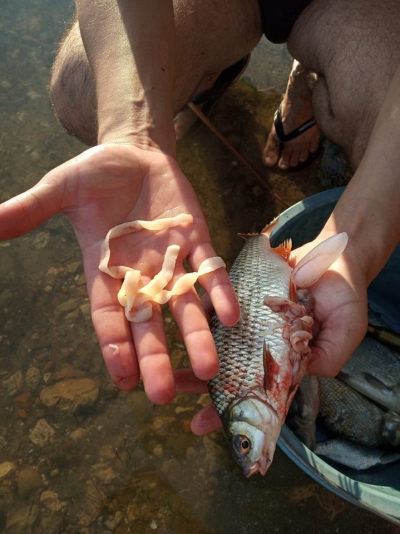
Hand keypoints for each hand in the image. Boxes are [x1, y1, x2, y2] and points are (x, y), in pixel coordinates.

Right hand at [0, 143, 239, 403]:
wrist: (135, 154)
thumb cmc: (96, 175)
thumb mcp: (61, 189)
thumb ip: (32, 209)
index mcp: (105, 270)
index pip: (108, 316)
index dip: (114, 346)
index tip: (122, 380)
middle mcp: (141, 275)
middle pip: (149, 323)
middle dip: (156, 358)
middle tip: (163, 396)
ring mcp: (172, 260)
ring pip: (186, 305)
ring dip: (197, 336)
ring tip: (209, 369)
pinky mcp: (197, 240)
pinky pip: (211, 270)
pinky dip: (220, 291)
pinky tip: (231, 317)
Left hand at [175, 229, 368, 434]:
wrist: (334, 255)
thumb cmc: (344, 295)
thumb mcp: (346, 329)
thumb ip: (328, 355)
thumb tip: (306, 372)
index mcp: (284, 360)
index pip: (254, 391)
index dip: (231, 410)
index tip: (201, 426)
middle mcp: (262, 343)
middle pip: (227, 368)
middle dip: (199, 383)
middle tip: (170, 393)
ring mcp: (250, 319)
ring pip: (217, 339)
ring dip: (192, 351)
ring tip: (165, 365)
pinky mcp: (242, 294)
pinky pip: (218, 304)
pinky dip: (201, 313)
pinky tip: (178, 322)